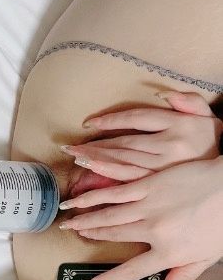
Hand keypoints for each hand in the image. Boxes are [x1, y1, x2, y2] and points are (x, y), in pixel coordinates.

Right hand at [59, 157, 222, 279]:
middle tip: (71, 233)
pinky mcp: (149, 185)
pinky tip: (81, 198)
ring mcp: (150, 206)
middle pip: (114, 235)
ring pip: (109, 214)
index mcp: (169, 253)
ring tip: (68, 218)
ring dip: (86, 217)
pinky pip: (116, 192)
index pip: (132, 271)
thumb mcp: (206, 257)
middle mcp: (155, 231)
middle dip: (90, 235)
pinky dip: (96, 196)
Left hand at [61, 90, 222, 181]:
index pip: (137, 119)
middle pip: (125, 143)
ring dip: (96, 159)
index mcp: (178, 125)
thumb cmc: (212, 143)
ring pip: (124, 162)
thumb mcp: (207, 118)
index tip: (90, 123)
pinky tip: (92, 172)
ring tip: (76, 157)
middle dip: (95, 144)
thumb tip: (162, 93)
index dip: (112, 119)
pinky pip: (130, 180)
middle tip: (70, 146)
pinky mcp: (160, 186)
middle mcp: (169, 147)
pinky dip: (108, 176)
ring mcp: (164, 169)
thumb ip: (189, 101)